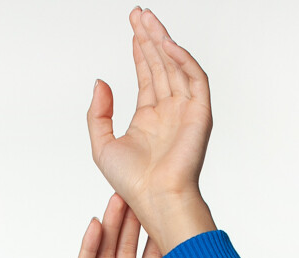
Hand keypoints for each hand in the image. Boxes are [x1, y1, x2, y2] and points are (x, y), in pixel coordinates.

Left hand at [87, 8, 212, 214]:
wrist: (156, 199)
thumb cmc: (132, 184)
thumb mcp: (102, 145)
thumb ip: (98, 113)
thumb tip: (100, 82)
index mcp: (149, 119)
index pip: (147, 75)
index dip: (140, 51)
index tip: (133, 29)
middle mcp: (169, 113)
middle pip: (161, 65)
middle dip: (150, 38)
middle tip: (139, 14)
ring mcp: (185, 112)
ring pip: (176, 66)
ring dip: (163, 41)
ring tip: (149, 20)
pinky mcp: (200, 115)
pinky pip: (196, 79)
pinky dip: (184, 59)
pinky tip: (167, 44)